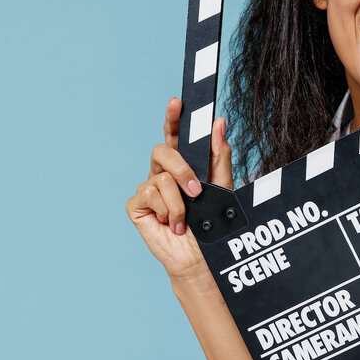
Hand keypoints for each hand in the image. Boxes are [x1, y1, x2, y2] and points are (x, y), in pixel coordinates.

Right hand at [125, 96, 233, 281]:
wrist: (203, 258)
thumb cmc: (212, 224)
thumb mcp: (222, 186)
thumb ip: (219, 155)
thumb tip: (219, 122)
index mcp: (182, 166)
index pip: (175, 137)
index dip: (173, 118)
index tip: (177, 101)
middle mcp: (162, 174)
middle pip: (161, 150)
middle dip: (180, 168)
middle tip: (197, 189)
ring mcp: (148, 190)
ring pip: (159, 178)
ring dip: (179, 201)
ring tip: (187, 220)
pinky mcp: (137, 206)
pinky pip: (148, 194)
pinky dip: (166, 210)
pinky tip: (171, 225)